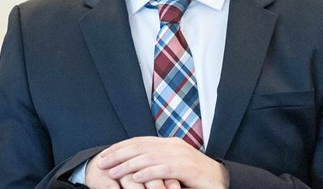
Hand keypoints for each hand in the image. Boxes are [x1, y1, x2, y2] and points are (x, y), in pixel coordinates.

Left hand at [96, 136, 228, 188]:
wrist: (222, 181)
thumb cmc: (196, 177)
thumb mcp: (173, 167)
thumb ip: (157, 163)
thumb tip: (134, 167)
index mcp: (169, 143)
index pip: (139, 141)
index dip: (120, 147)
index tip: (103, 155)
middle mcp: (174, 145)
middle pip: (140, 146)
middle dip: (118, 154)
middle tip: (101, 162)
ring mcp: (181, 156)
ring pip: (148, 156)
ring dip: (127, 165)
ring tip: (112, 172)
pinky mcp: (187, 168)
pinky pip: (163, 169)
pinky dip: (147, 173)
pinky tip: (134, 178)